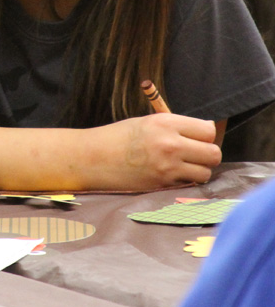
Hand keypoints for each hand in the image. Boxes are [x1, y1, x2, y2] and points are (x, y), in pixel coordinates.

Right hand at [96, 114, 220, 189]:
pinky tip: (170, 174)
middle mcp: (169, 143)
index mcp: (165, 122)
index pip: (208, 130)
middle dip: (207, 154)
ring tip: (181, 165)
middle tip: (194, 154)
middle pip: (214, 152)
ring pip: (206, 171)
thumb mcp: (146, 122)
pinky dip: (185, 180)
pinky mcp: (163, 184)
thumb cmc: (118, 137)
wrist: (93, 158)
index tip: (197, 138)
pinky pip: (190, 183)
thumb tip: (208, 131)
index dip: (205, 135)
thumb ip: (175, 126)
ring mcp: (167, 166)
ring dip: (198, 170)